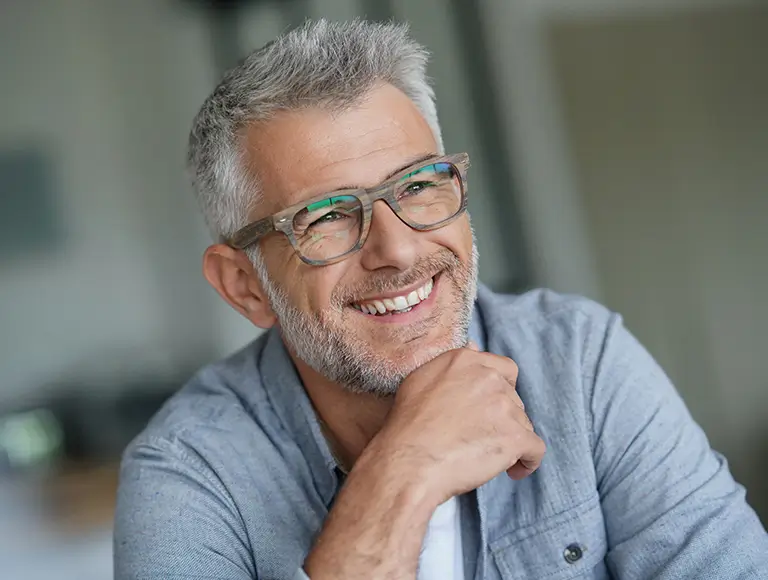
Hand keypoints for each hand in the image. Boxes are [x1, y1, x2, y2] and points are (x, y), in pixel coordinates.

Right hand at [364, 344, 545, 504]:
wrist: (408, 461)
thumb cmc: (408, 426)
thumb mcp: (420, 380)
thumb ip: (452, 365)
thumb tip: (474, 345)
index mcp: (465, 360)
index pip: (505, 369)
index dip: (501, 391)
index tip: (489, 408)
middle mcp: (488, 378)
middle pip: (513, 399)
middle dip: (501, 418)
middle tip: (477, 438)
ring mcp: (504, 406)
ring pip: (523, 424)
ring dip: (509, 440)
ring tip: (484, 457)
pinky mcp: (515, 436)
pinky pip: (535, 450)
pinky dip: (527, 462)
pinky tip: (513, 471)